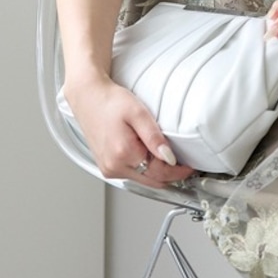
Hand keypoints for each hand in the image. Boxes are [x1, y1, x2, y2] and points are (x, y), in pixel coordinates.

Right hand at [64, 75, 195, 187]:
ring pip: (142, 179)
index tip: (189, 167)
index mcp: (123, 154)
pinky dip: (144, 168)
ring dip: (156, 172)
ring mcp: (108, 169)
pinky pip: (132, 174)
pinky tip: (149, 156)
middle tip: (183, 164)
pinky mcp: (106, 166)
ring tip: (168, 158)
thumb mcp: (138, 113)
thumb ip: (154, 137)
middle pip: (151, 180)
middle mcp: (113, 166)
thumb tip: (169, 158)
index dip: (178, 171)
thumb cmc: (110, 101)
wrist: (88, 97)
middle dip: (169, 174)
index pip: (159, 173)